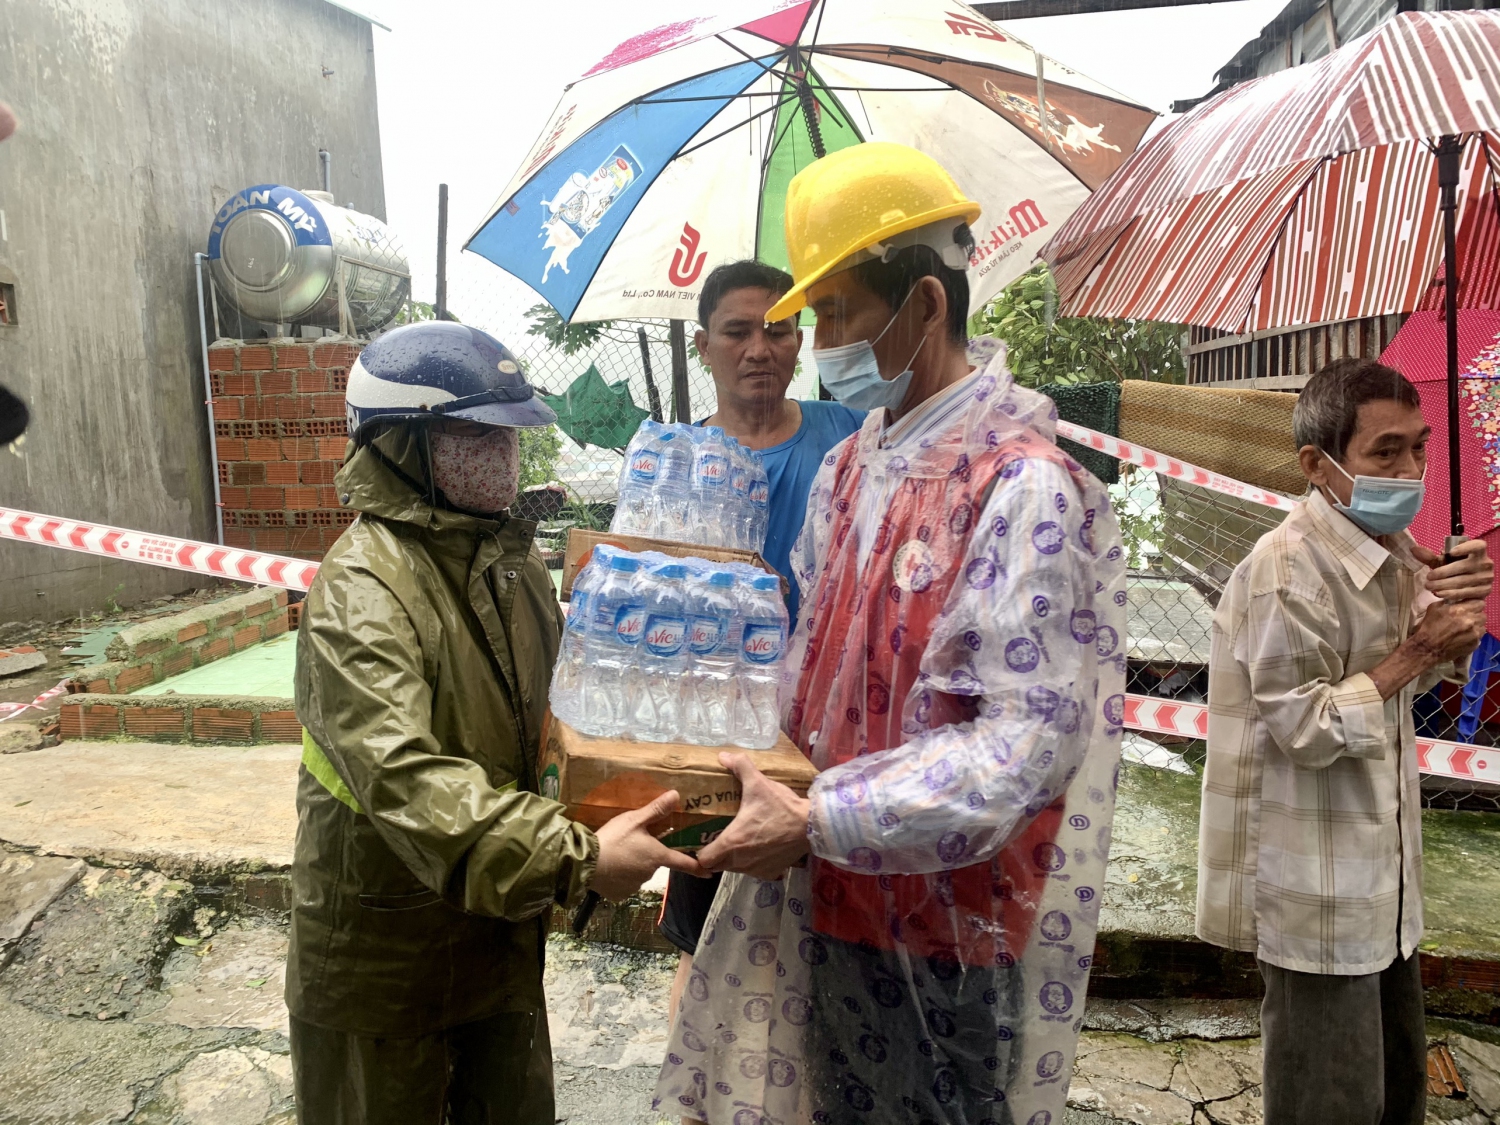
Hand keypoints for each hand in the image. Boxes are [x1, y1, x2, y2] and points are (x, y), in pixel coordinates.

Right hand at [590, 791, 703, 901]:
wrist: (585, 863)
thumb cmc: (613, 839)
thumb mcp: (634, 820)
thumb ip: (655, 810)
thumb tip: (676, 795)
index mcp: (657, 856)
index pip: (684, 863)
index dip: (698, 868)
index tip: (710, 872)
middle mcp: (650, 873)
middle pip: (655, 861)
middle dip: (647, 853)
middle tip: (631, 842)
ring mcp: (634, 885)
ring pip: (638, 871)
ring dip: (632, 863)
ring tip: (617, 852)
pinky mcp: (620, 893)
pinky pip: (624, 882)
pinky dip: (620, 874)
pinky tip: (609, 865)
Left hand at [697, 753, 810, 879]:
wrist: (811, 825)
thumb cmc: (781, 806)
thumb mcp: (759, 783)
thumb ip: (740, 767)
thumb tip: (723, 756)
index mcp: (732, 842)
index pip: (704, 860)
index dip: (700, 852)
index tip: (702, 841)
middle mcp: (741, 861)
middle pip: (718, 865)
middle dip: (716, 855)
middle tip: (719, 838)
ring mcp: (756, 870)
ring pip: (735, 869)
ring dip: (734, 859)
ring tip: (740, 841)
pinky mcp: (771, 873)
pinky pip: (754, 871)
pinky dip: (753, 863)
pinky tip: (759, 848)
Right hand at [1412, 597, 1487, 665]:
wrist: (1427, 648)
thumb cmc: (1428, 627)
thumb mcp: (1433, 608)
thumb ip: (1447, 601)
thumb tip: (1453, 598)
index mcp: (1460, 610)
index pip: (1479, 602)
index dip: (1474, 604)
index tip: (1469, 606)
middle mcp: (1471, 621)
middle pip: (1483, 614)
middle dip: (1476, 615)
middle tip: (1468, 618)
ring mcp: (1474, 633)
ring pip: (1483, 625)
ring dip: (1476, 625)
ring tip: (1467, 628)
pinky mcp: (1475, 643)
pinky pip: (1480, 636)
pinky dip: (1474, 635)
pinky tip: (1464, 637)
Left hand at [1413, 540, 1493, 602]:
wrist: (1471, 586)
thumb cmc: (1456, 569)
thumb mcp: (1444, 562)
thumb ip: (1430, 557)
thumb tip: (1413, 549)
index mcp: (1479, 551)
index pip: (1478, 546)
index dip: (1465, 548)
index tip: (1450, 552)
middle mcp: (1485, 563)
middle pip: (1463, 567)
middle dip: (1443, 573)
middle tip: (1428, 578)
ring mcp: (1486, 578)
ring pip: (1462, 581)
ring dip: (1443, 585)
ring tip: (1429, 586)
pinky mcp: (1484, 591)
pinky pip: (1465, 592)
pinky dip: (1450, 593)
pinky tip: (1439, 593)